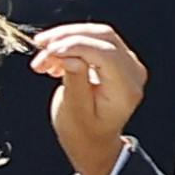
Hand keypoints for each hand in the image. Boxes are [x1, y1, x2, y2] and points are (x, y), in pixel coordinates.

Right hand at [28, 25, 145, 174]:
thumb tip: (71, 58)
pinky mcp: (116, 60)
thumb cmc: (84, 132)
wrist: (93, 140)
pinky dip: (71, 44)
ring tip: (43, 57)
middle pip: (104, 37)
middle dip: (68, 37)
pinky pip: (95, 41)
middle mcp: (133, 73)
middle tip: (41, 47)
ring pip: (98, 34)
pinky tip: (54, 61)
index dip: (76, 46)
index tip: (50, 50)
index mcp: (126, 89)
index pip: (106, 54)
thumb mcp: (74, 112)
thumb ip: (75, 83)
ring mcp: (128, 64)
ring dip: (66, 38)